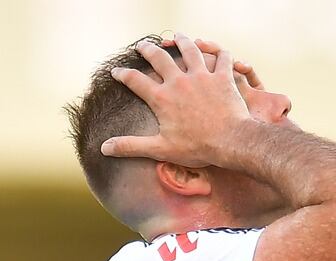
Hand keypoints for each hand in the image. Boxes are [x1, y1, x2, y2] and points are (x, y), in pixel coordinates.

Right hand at [102, 35, 254, 167]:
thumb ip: (131, 146)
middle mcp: (179, 81)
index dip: (123, 74)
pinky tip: (218, 49)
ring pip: (189, 50)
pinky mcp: (222, 77)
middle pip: (159, 58)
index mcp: (162, 98)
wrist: (230, 142)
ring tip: (177, 36)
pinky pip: (222, 58)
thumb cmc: (196, 148)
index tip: (115, 71)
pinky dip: (220, 52)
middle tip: (142, 45)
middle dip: (148, 49)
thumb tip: (105, 148)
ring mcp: (202, 76)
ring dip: (182, 41)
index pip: (135, 81)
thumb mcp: (160, 149)